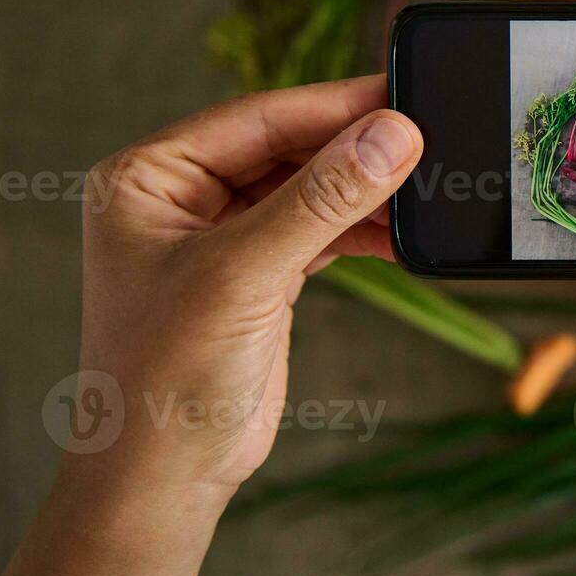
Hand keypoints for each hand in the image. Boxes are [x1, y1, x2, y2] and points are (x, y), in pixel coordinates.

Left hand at [74, 75, 421, 499]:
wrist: (165, 477)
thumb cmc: (165, 379)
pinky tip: (404, 233)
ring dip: (366, 192)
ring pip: (312, 190)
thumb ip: (320, 201)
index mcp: (149, 178)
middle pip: (289, 149)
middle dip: (355, 149)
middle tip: (426, 138)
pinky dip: (364, 231)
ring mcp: (224, 238)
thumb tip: (390, 136)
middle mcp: (183, 198)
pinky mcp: (261, 275)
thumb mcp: (243, 275)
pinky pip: (323, 232)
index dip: (332, 107)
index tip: (401, 97)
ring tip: (426, 187)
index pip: (257, 119)